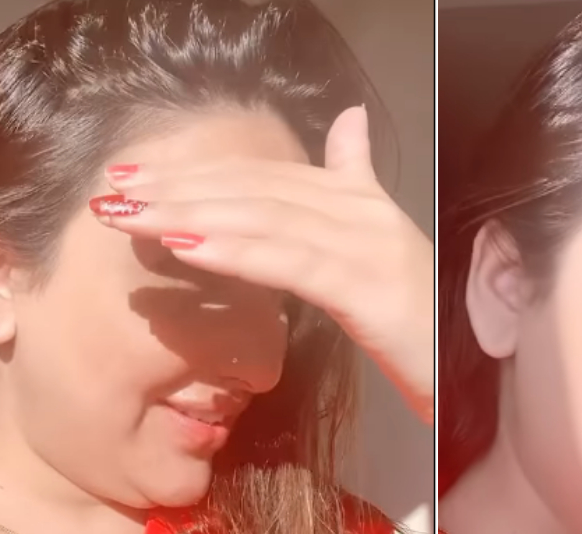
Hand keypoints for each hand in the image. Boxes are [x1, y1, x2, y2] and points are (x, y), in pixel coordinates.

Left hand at [91, 107, 433, 423]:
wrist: (467, 367)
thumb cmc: (421, 319)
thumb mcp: (383, 245)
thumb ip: (360, 180)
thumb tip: (352, 118)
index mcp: (358, 201)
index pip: (265, 177)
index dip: (198, 174)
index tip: (137, 178)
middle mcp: (360, 213)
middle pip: (255, 189)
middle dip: (179, 188)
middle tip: (114, 193)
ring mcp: (366, 246)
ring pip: (263, 219)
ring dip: (190, 215)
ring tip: (131, 217)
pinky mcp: (366, 287)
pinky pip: (291, 263)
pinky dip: (235, 252)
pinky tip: (185, 248)